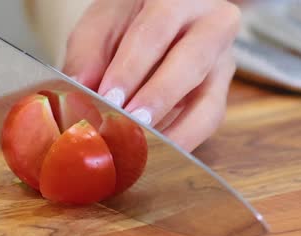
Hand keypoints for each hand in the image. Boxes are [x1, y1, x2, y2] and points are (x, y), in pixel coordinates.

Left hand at [61, 0, 241, 150]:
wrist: (168, 18)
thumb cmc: (133, 20)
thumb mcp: (104, 23)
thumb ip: (88, 52)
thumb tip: (79, 89)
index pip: (157, 29)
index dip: (132, 66)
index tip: (109, 97)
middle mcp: (212, 25)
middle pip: (191, 62)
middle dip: (158, 97)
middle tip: (130, 122)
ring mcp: (222, 63)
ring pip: (210, 103)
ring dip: (177, 131)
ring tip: (145, 147)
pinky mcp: (220, 94)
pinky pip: (207, 123)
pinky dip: (181, 141)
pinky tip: (155, 153)